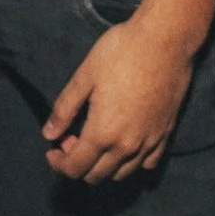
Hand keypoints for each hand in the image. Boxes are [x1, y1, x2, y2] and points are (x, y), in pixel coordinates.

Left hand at [41, 17, 195, 183]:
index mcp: (102, 133)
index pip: (75, 168)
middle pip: (96, 176)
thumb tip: (49, 134)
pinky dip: (132, 162)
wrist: (166, 39)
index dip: (58, 163)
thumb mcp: (85, 76)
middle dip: (78, 164)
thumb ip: (64, 109)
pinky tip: (125, 143)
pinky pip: (147, 163)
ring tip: (97, 140)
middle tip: (73, 138)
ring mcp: (149, 142)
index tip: (53, 149)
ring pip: (121, 174)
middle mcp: (127, 146)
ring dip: (104, 166)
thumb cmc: (122, 52)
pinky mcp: (166, 133)